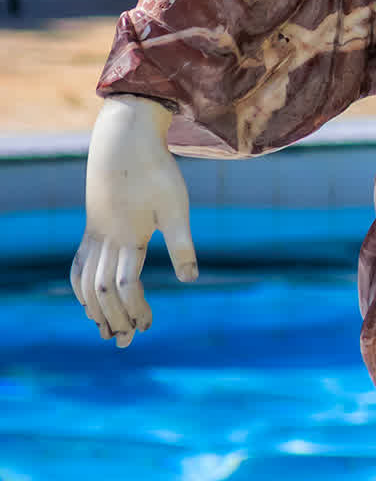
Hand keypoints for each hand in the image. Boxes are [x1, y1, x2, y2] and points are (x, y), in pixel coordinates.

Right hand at [71, 96, 196, 346]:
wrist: (124, 139)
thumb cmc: (155, 171)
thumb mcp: (175, 206)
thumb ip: (182, 243)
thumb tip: (191, 280)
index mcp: (129, 237)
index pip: (127, 286)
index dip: (135, 309)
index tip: (147, 325)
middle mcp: (106, 240)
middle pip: (103, 291)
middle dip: (114, 318)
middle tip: (127, 341)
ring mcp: (95, 234)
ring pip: (87, 281)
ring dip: (95, 309)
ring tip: (106, 330)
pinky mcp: (92, 227)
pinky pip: (79, 265)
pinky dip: (82, 288)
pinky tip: (90, 300)